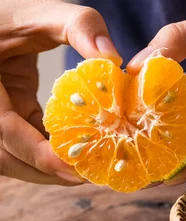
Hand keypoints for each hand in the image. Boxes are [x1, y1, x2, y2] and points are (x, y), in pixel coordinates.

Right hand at [0, 0, 120, 184]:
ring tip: (88, 172)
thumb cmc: (10, 13)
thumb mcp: (38, 13)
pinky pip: (21, 146)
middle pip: (8, 158)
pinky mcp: (5, 117)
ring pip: (12, 159)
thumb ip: (77, 25)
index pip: (5, 133)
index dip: (39, 156)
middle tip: (90, 177)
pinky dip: (47, 155)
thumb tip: (113, 58)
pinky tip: (79, 154)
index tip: (75, 170)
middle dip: (47, 172)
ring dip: (47, 170)